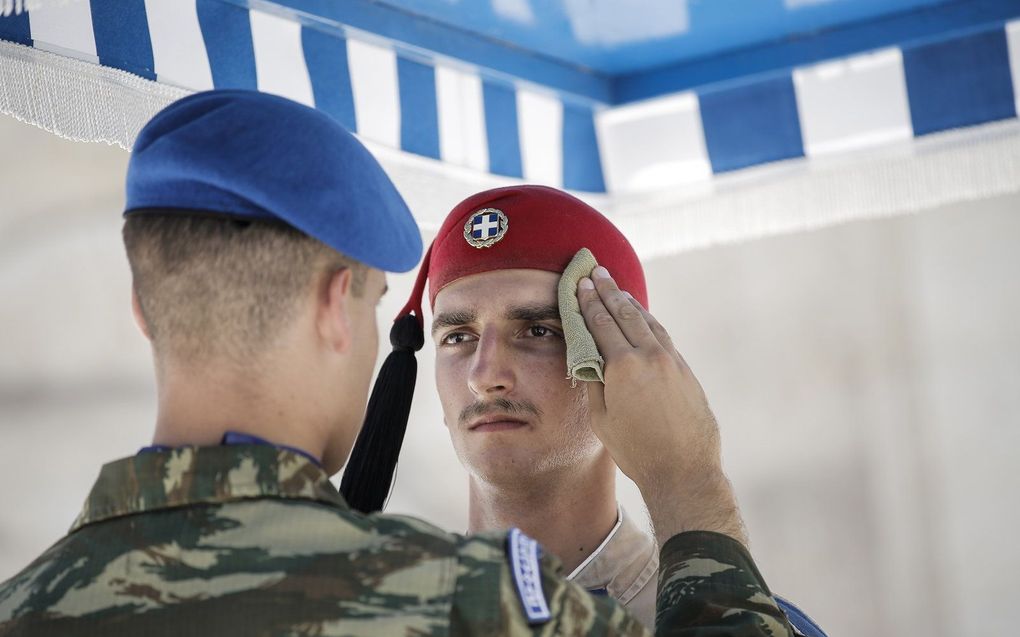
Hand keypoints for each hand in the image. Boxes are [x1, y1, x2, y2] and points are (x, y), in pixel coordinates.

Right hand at [577, 267, 745, 544]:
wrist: (684, 470)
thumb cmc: (636, 450)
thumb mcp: (601, 419)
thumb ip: (594, 383)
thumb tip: (589, 358)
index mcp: (624, 366)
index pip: (601, 324)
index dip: (589, 302)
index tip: (580, 284)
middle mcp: (650, 356)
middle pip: (626, 314)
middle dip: (609, 291)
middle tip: (597, 272)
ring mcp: (673, 361)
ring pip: (649, 322)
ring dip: (632, 304)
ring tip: (619, 290)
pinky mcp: (686, 372)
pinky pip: (664, 338)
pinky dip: (650, 323)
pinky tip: (644, 320)